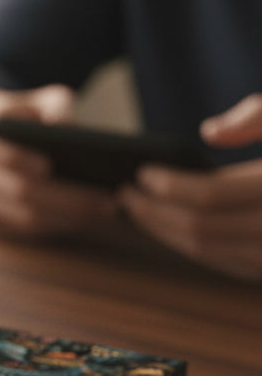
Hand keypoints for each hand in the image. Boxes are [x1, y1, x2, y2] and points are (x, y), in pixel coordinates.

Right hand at [0, 83, 116, 238]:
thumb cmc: (20, 117)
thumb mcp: (39, 102)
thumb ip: (57, 108)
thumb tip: (72, 133)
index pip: (3, 155)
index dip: (23, 161)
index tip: (51, 168)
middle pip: (20, 193)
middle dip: (66, 199)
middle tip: (106, 201)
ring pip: (22, 218)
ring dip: (64, 219)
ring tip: (102, 212)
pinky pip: (20, 232)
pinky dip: (51, 228)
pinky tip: (81, 222)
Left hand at [119, 94, 261, 280]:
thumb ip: (258, 113)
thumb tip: (209, 133)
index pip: (213, 196)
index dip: (170, 186)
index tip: (141, 174)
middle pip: (202, 231)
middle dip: (156, 215)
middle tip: (126, 196)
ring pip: (210, 253)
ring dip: (167, 235)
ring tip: (140, 212)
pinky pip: (227, 262)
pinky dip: (193, 246)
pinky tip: (172, 228)